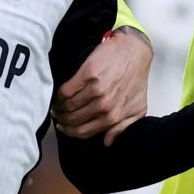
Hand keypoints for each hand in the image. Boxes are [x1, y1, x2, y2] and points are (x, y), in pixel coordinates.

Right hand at [54, 26, 151, 143]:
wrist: (134, 52)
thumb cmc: (136, 78)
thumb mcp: (137, 108)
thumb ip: (122, 127)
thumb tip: (107, 141)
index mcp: (114, 116)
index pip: (83, 132)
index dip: (69, 131)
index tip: (63, 127)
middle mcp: (104, 105)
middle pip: (73, 120)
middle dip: (62, 120)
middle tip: (58, 115)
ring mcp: (95, 90)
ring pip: (68, 106)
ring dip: (59, 107)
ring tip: (57, 105)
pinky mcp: (87, 74)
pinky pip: (66, 90)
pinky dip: (59, 94)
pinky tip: (59, 94)